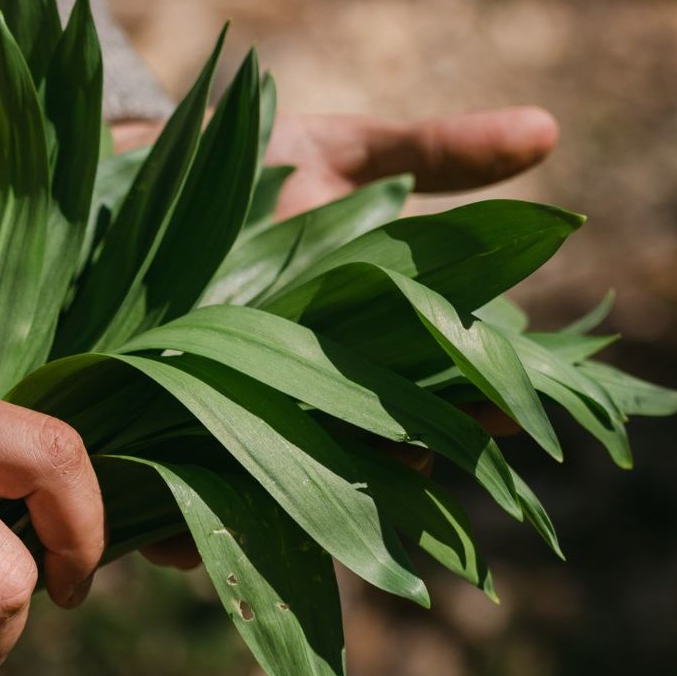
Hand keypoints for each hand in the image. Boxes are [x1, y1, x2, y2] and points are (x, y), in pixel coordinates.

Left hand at [112, 106, 557, 569]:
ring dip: (277, 520)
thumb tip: (547, 129)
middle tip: (407, 474)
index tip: (512, 411)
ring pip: (267, 496)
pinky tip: (167, 545)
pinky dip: (169, 522)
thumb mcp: (340, 152)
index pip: (433, 393)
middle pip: (361, 460)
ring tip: (292, 522)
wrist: (129, 172)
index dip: (477, 406)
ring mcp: (226, 418)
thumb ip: (436, 155)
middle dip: (389, 477)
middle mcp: (299, 397)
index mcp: (356, 349)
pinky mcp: (150, 428)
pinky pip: (165, 496)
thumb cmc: (243, 164)